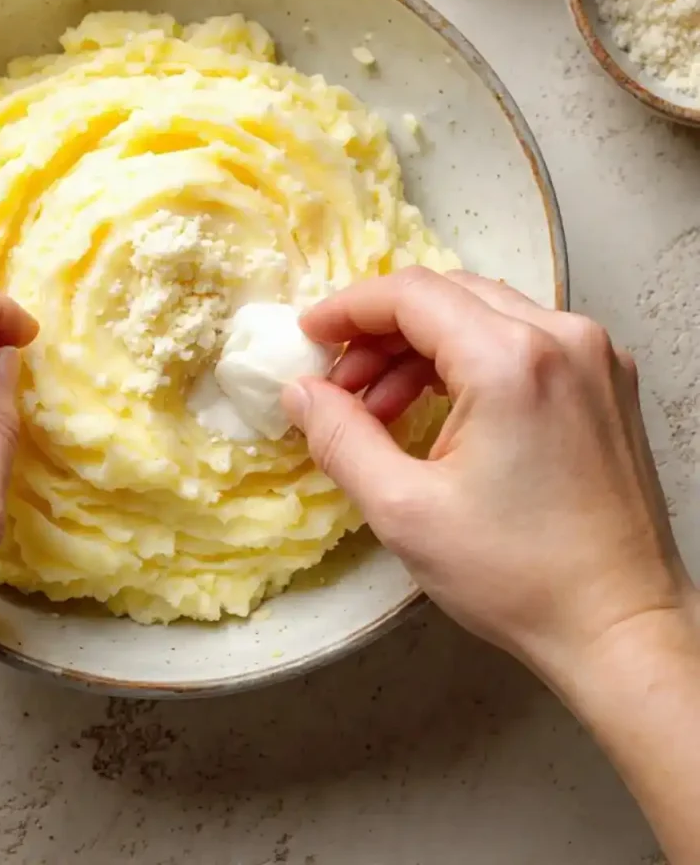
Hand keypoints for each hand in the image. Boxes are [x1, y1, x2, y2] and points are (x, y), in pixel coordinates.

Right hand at [283, 268, 695, 680]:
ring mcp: (594, 357)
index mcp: (512, 360)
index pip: (411, 294)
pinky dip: (466, 362)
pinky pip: (520, 342)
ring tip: (380, 410)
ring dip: (420, 349)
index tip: (310, 337)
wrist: (622, 627)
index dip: (348, 309)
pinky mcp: (606, 383)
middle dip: (380, 332)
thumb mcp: (403, 510)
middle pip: (447, 295)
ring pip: (483, 314)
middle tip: (340, 385)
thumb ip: (339, 437)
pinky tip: (437, 413)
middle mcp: (563, 338)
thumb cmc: (519, 577)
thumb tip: (299, 392)